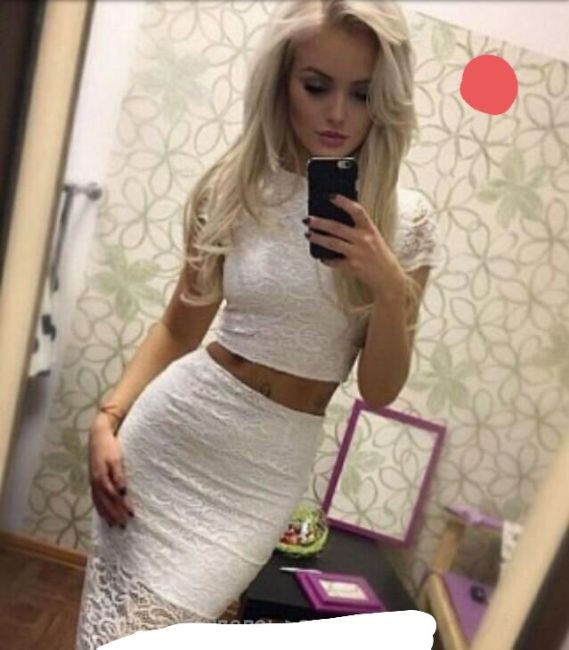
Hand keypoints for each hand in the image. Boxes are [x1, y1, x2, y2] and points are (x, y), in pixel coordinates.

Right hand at [88, 413, 134, 527]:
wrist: (98, 436)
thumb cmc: (109, 447)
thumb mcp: (116, 459)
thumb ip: (119, 476)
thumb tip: (123, 492)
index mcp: (102, 479)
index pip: (114, 498)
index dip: (122, 507)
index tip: (132, 515)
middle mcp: (96, 483)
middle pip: (106, 503)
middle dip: (115, 515)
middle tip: (124, 527)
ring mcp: (93, 482)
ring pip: (99, 503)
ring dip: (107, 515)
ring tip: (113, 526)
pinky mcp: (93, 480)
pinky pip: (95, 499)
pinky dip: (99, 508)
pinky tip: (103, 514)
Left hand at [305, 194, 405, 300]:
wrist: (388, 278)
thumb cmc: (380, 256)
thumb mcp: (374, 238)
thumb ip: (360, 229)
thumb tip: (337, 222)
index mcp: (370, 229)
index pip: (357, 211)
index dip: (343, 202)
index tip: (331, 196)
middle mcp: (363, 240)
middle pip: (337, 227)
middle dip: (319, 223)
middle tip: (308, 219)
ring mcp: (357, 253)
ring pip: (332, 243)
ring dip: (317, 238)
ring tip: (308, 234)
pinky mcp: (352, 266)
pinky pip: (334, 261)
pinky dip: (326, 259)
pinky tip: (321, 257)